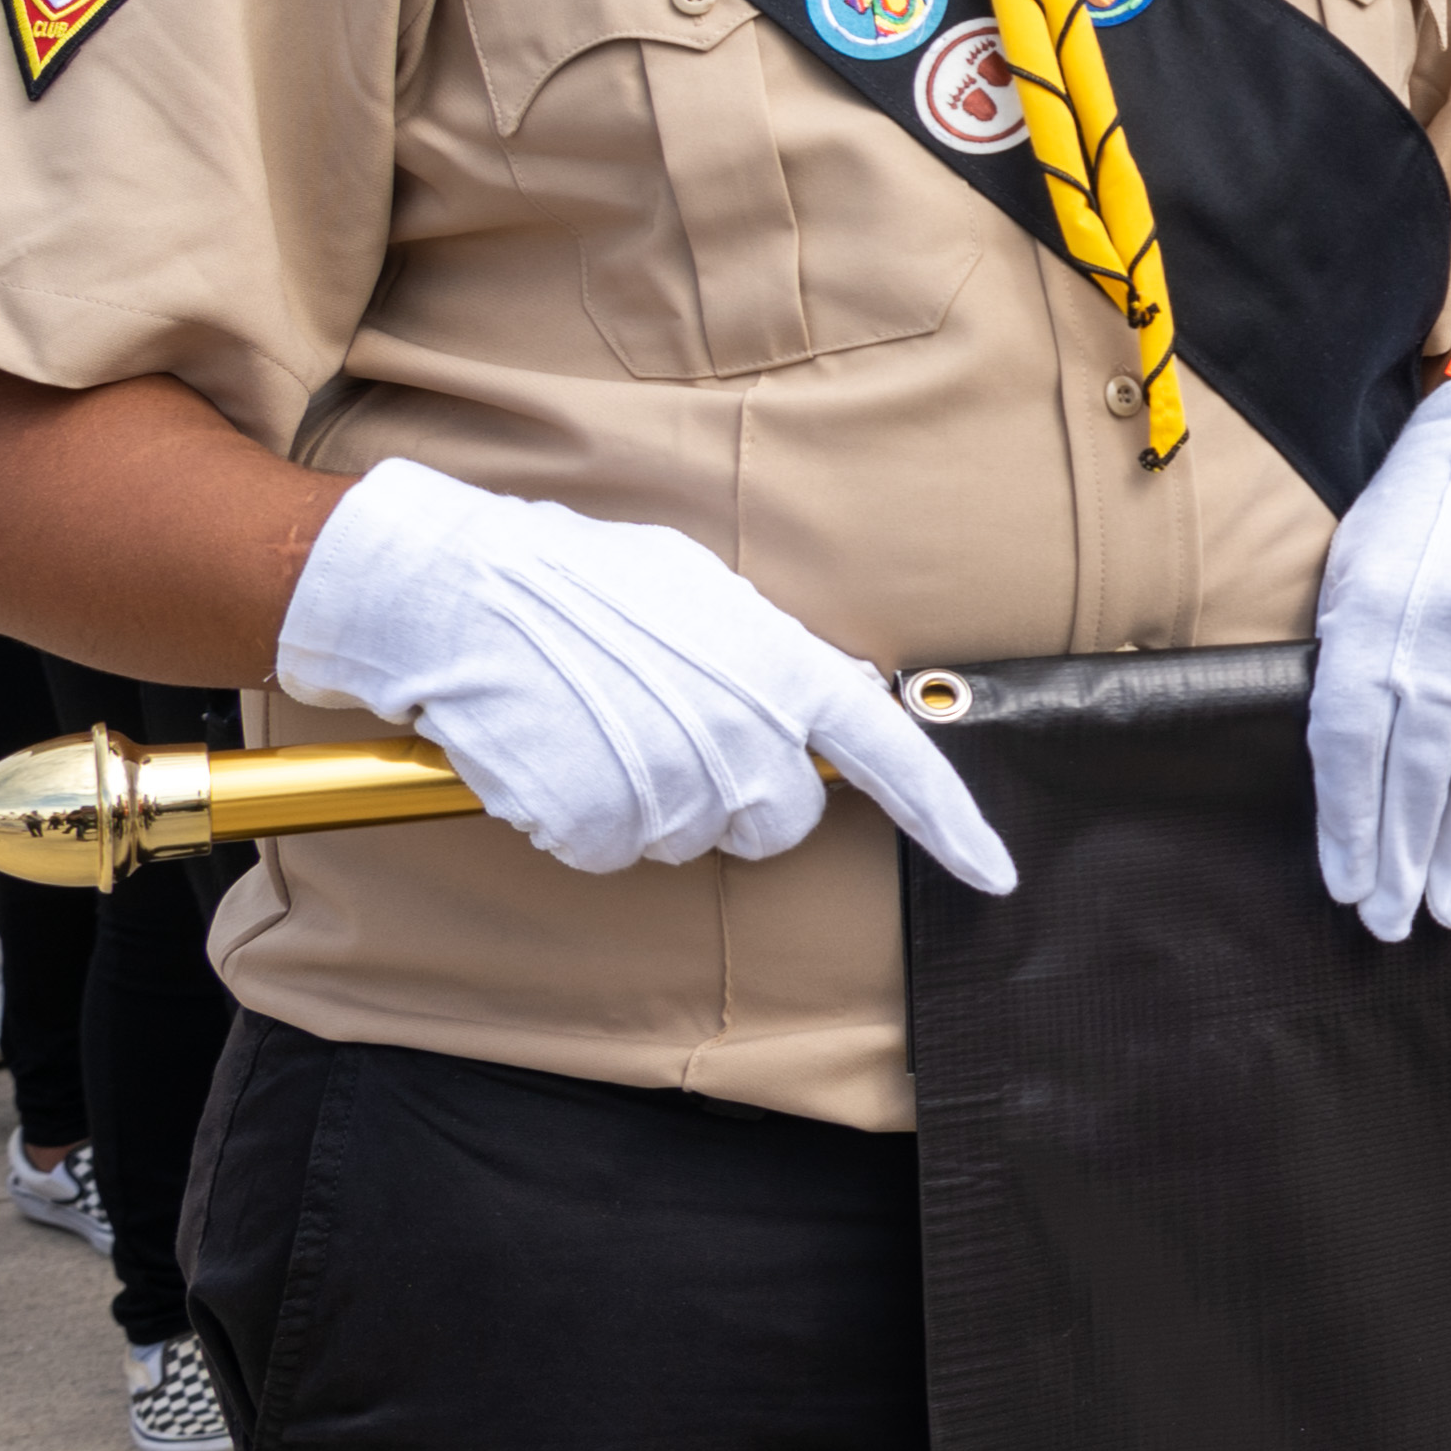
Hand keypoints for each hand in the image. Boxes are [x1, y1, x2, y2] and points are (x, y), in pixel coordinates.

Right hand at [272, 456, 1013, 890]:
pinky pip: (609, 851)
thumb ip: (772, 657)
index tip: (992, 872)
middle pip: (779, 825)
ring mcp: (669, 783)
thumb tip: (831, 693)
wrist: (457, 588)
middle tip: (670, 736)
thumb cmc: (577, 578)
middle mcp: (739, 734)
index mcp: (779, 668)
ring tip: (597, 725)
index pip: (892, 756)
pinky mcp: (595, 823)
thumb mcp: (701, 592)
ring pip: (688, 841)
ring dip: (648, 803)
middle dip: (738, 800)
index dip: (951, 821)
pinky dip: (579, 819)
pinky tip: (555, 753)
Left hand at [1303, 367, 1450, 940]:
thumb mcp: (1352, 579)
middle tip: (1396, 922)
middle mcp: (1443, 639)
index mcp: (1373, 620)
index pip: (1351, 745)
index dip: (1351, 825)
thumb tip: (1354, 774)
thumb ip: (1348, 669)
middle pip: (1419, 771)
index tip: (1348, 885)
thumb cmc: (1412, 522)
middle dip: (1407, 858)